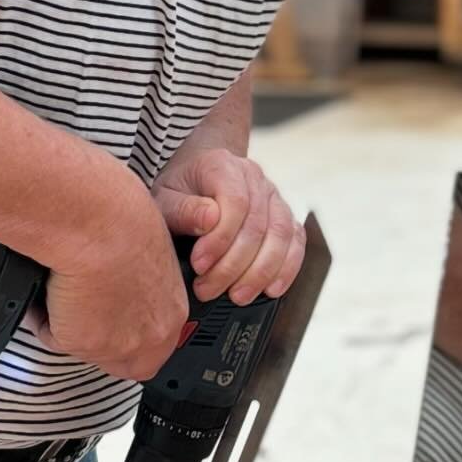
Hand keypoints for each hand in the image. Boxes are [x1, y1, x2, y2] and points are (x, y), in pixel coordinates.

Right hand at [33, 178, 189, 381]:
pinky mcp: (80, 344)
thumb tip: (123, 282)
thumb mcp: (148, 252)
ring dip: (71, 325)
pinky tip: (46, 288)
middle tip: (79, 314)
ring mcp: (115, 345)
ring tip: (61, 289)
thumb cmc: (123, 220)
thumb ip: (143, 281)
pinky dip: (44, 315)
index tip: (111, 319)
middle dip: (100, 344)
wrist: (98, 223)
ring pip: (86, 348)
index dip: (130, 333)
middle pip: (125, 363)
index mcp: (172, 311)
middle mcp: (149, 336)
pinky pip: (53, 335)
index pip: (157, 345)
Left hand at [152, 148, 304, 304]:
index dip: (220, 239)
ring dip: (261, 272)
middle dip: (234, 265)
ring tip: (238, 295)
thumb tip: (209, 219)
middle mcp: (254, 178)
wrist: (196, 177)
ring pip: (281, 235)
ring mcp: (273, 197)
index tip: (199, 265)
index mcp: (224, 166)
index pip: (235, 203)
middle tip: (208, 289)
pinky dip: (287, 268)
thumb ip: (183, 209)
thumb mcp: (165, 197)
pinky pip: (296, 241)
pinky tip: (271, 289)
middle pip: (257, 225)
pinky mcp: (284, 216)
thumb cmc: (179, 190)